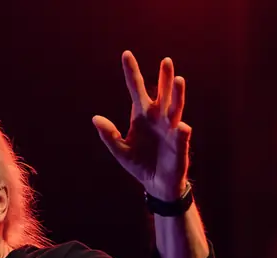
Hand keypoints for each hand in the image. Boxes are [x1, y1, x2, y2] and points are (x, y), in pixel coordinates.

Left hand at [92, 51, 190, 201]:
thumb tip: (95, 118)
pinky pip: (180, 138)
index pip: (136, 89)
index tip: (126, 54)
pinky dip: (180, 133)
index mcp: (142, 116)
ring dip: (177, 95)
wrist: (156, 184)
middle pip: (162, 94)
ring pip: (175, 109)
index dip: (131, 73)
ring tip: (178, 80)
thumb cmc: (139, 163)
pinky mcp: (180, 146)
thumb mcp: (120, 150)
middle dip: (164, 78)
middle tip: (165, 61)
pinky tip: (180, 126)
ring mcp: (171, 130)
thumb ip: (109, 135)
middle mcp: (158, 118)